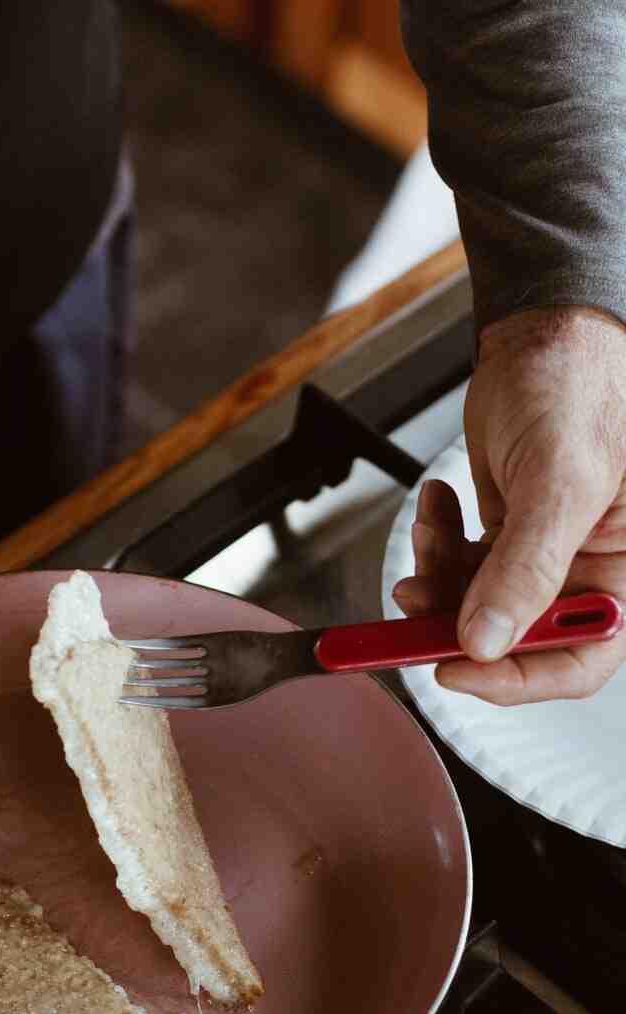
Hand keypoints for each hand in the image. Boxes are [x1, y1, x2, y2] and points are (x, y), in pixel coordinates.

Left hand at [392, 305, 625, 702]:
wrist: (545, 328)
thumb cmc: (578, 383)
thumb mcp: (559, 480)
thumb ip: (525, 567)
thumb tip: (486, 643)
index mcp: (625, 570)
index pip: (581, 660)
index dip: (517, 679)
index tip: (452, 669)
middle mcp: (590, 571)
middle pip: (517, 638)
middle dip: (458, 622)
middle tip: (414, 606)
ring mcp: (547, 555)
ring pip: (478, 605)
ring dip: (439, 581)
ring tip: (429, 536)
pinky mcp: (511, 533)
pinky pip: (464, 566)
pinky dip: (440, 543)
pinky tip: (440, 503)